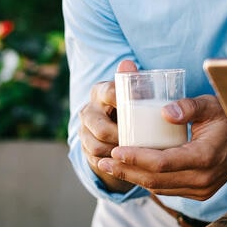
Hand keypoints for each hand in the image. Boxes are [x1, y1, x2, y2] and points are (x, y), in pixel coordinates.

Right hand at [79, 58, 133, 191]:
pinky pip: (97, 160)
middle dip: (121, 137)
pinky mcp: (85, 150)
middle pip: (101, 128)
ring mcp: (84, 131)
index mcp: (100, 91)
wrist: (116, 125)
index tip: (138, 111)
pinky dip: (111, 163)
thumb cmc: (132, 104)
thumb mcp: (135, 92)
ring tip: (135, 155)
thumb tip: (128, 63)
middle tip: (141, 142)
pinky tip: (125, 163)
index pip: (110, 93)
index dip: (122, 102)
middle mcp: (88, 111)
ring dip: (116, 153)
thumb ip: (134, 79)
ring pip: (97, 146)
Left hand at [100, 92, 226, 199]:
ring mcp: (201, 189)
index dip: (136, 158)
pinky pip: (167, 189)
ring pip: (159, 188)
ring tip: (110, 166)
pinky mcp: (199, 193)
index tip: (115, 150)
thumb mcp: (211, 105)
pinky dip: (148, 180)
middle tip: (103, 161)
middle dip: (126, 170)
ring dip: (133, 177)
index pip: (162, 163)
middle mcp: (202, 179)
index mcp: (205, 157)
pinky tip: (133, 170)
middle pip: (155, 180)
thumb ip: (188, 106)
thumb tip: (164, 112)